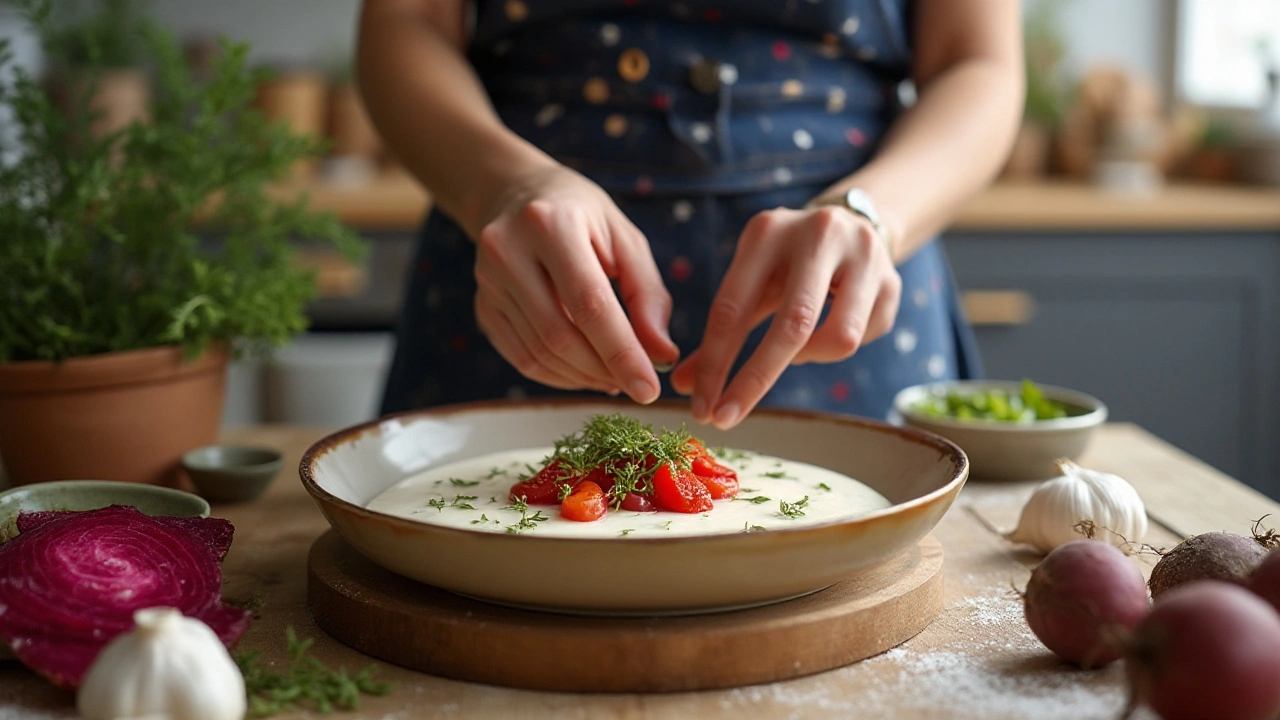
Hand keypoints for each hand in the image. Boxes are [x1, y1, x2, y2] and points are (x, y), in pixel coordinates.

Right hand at [471, 164, 679, 401]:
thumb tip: (661, 356)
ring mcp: (487, 281)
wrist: (516, 194)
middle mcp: (509, 251)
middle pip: (560, 335)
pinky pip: (521, 357)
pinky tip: (585, 372)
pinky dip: (558, 376)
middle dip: (603, 370)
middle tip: (636, 384)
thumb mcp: (625, 239)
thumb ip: (647, 296)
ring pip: (539, 353)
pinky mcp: (482, 304)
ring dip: (583, 377)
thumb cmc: (581, 215)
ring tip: (614, 377)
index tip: (648, 390)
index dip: (621, 353)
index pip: (589, 305)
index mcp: (552, 224)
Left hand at [670, 206, 901, 427]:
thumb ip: (721, 334)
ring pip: (839, 339)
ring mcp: (863, 254)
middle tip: (727, 419)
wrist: (852, 222)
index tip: (702, 407)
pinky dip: (836, 349)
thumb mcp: (751, 283)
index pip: (733, 307)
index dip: (715, 364)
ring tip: (796, 349)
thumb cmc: (787, 263)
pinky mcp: (893, 280)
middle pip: (790, 326)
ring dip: (807, 358)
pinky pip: (864, 339)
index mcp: (768, 231)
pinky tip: (829, 328)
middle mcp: (817, 234)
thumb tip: (687, 387)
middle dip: (754, 380)